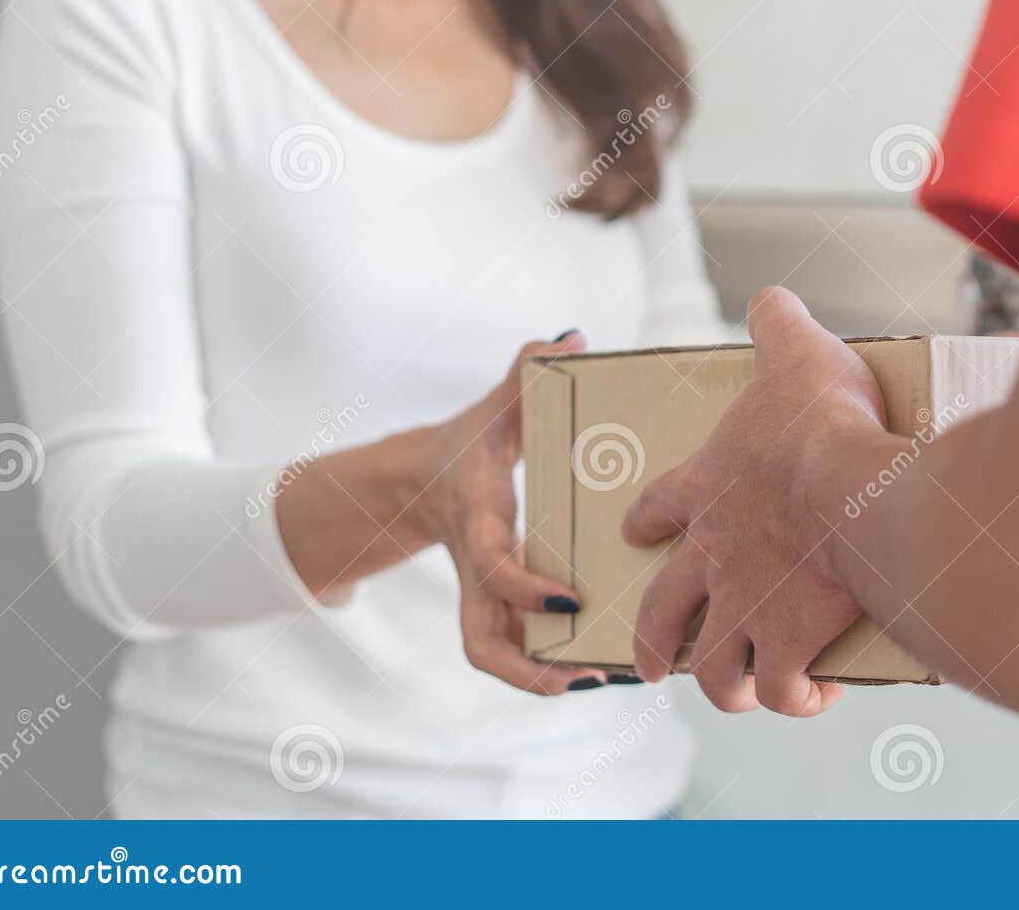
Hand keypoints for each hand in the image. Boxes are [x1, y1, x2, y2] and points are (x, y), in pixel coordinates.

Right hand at [405, 332, 607, 694]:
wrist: (420, 479)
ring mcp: (479, 594)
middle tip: (582, 678)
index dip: (526, 588)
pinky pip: (511, 647)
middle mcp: (475, 568)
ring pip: (491, 654)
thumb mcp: (492, 407)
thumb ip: (524, 371)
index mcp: (477, 523)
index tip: (572, 597)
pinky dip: (544, 666)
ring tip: (598, 681)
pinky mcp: (492, 604)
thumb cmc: (469, 444)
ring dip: (537, 680)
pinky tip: (596, 667)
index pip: (494, 567)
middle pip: (480, 640)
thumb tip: (571, 337)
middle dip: (526, 668)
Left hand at [622, 288, 886, 715]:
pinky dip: (798, 697)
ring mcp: (747, 606)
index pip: (659, 507)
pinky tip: (817, 694)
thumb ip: (776, 324)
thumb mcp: (795, 351)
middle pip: (666, 610)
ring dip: (724, 685)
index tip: (635, 531)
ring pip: (715, 668)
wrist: (848, 489)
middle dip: (655, 642)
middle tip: (650, 664)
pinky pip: (784, 688)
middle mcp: (715, 557)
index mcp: (709, 490)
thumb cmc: (822, 420)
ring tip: (740, 693)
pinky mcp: (789, 642)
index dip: (646, 520)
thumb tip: (770, 299)